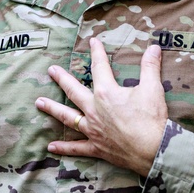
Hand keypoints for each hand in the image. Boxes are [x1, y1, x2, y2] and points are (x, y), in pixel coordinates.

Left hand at [35, 37, 167, 176]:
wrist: (154, 150)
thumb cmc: (152, 119)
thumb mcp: (152, 88)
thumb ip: (150, 66)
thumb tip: (154, 47)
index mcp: (106, 92)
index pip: (99, 67)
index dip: (96, 52)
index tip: (93, 42)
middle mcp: (94, 109)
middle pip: (73, 91)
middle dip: (61, 79)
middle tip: (50, 70)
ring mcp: (93, 129)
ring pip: (67, 117)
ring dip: (52, 108)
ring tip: (39, 102)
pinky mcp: (96, 147)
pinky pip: (76, 147)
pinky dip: (64, 147)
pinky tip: (51, 146)